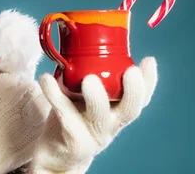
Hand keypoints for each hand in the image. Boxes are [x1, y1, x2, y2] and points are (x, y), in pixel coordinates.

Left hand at [0, 72, 50, 173]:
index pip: (43, 94)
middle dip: (22, 95)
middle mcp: (23, 90)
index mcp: (38, 104)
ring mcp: (2, 86)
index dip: (36, 103)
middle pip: (27, 85)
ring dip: (6, 87)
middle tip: (14, 110)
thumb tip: (40, 115)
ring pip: (9, 78)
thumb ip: (39, 122)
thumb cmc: (5, 152)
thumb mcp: (32, 142)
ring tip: (0, 103)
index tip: (30, 111)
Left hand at [29, 57, 157, 173]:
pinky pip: (64, 114)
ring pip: (99, 115)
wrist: (56, 156)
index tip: (148, 61)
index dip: (148, 82)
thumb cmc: (73, 118)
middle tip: (129, 71)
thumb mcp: (87, 100)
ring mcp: (93, 134)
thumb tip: (85, 37)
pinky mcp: (72, 139)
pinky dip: (54, 95)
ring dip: (96, 97)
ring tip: (88, 79)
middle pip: (130, 110)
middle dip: (133, 91)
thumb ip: (92, 78)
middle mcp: (111, 124)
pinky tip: (46, 79)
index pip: (141, 99)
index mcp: (117, 112)